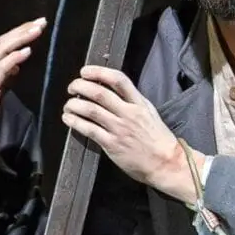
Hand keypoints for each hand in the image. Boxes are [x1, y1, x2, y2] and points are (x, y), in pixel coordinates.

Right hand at [0, 19, 45, 161]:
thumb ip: (4, 79)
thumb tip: (16, 66)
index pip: (1, 45)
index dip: (18, 34)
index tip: (34, 27)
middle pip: (2, 42)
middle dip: (23, 30)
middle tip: (41, 21)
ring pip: (2, 50)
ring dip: (21, 38)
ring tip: (37, 29)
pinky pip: (1, 68)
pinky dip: (14, 58)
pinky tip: (27, 51)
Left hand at [62, 66, 199, 202]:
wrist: (166, 163)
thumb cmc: (158, 139)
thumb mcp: (150, 113)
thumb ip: (133, 101)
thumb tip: (112, 90)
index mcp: (139, 103)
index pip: (118, 80)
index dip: (99, 72)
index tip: (86, 71)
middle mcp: (128, 114)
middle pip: (99, 93)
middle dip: (81, 86)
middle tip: (72, 86)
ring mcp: (119, 129)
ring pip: (91, 110)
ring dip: (74, 104)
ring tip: (68, 104)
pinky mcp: (112, 144)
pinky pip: (89, 130)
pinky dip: (75, 122)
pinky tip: (68, 119)